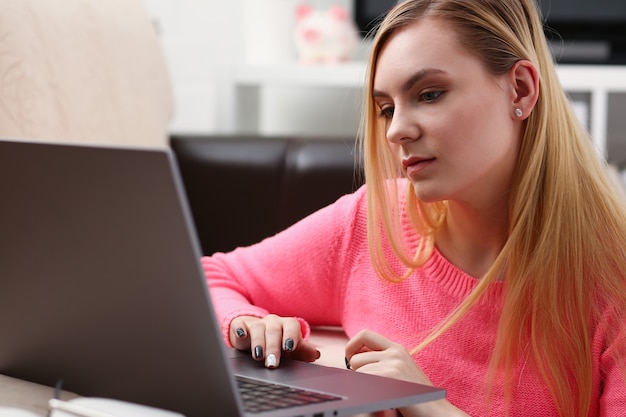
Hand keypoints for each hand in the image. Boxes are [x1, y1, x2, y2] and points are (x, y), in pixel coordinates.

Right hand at [230, 314, 319, 367]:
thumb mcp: (291, 348)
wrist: (255, 334)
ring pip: (258, 328)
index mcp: (287, 325)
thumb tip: (315, 354)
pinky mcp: (241, 326)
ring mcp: (257, 323)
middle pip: (274, 330)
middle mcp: (273, 322)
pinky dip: (240, 329)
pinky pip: (240, 325)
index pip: (291, 326)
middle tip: (272, 363)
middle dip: (273, 347)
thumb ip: (303, 351)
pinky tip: (242, 335)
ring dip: (258, 342)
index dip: (290, 336)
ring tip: (258, 356)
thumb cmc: (277, 342)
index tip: (289, 348)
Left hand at [345, 329, 468, 416]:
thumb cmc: (415, 396)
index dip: (352, 346)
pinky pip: (363, 381)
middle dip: (356, 373)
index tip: (350, 360)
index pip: (365, 334)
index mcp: (397, 348)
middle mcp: (395, 352)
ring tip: (380, 393)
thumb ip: (382, 360)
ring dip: (362, 385)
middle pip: (356, 358)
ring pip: (357, 372)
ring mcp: (393, 363)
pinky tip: (380, 398)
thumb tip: (353, 358)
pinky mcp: (390, 376)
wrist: (435, 410)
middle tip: (367, 385)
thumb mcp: (400, 370)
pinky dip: (365, 392)